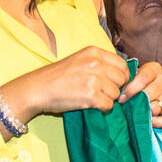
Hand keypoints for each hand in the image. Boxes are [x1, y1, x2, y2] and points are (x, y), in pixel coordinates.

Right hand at [0, 45, 133, 122]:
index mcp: (94, 52)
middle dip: (116, 88)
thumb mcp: (79, 60)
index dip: (121, 76)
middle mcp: (95, 63)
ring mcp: (94, 79)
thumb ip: (98, 63)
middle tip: (105, 93)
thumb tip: (119, 74)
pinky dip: (103, 109)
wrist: (38, 88)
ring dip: (108, 99)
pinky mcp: (90, 96)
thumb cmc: (57, 76)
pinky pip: (108, 105)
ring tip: (95, 99)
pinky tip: (92, 106)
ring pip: (116, 93)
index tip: (114, 83)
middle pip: (122, 79)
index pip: (122, 64)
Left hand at [122, 60, 161, 127]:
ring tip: (137, 113)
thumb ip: (127, 83)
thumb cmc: (136, 83)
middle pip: (150, 94)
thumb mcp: (131, 77)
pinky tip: (148, 120)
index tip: (122, 98)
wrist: (147, 88)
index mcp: (154, 69)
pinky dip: (157, 123)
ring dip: (145, 113)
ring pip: (156, 107)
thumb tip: (120, 97)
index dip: (131, 90)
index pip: (143, 78)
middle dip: (137, 103)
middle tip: (128, 108)